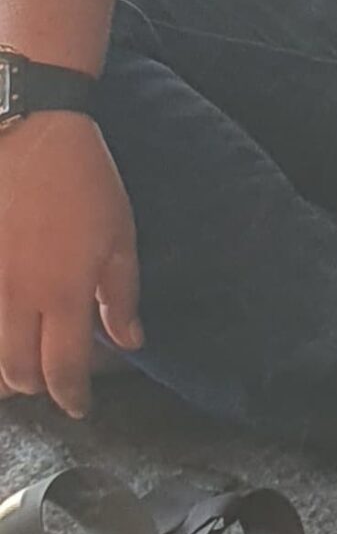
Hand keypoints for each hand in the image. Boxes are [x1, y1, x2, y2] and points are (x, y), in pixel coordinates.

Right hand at [0, 112, 141, 418]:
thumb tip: (128, 342)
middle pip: (18, 373)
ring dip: (8, 364)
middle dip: (39, 385)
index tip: (80, 404)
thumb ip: (121, 297)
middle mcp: (17, 297)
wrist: (32, 129)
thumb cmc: (84, 180)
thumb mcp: (119, 237)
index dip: (73, 397)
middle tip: (57, 376)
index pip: (63, 371)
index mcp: (62, 294)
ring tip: (28, 354)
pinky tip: (11, 319)